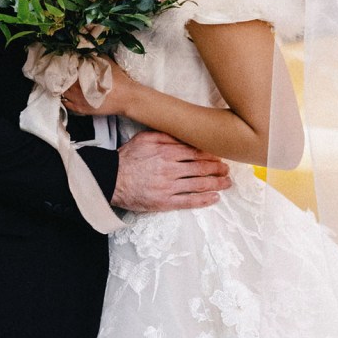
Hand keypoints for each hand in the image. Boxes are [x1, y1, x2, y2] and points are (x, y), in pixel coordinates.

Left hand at [61, 57, 136, 116]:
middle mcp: (76, 89)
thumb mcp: (107, 63)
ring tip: (65, 84)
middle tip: (64, 74)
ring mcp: (77, 101)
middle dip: (63, 77)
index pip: (66, 70)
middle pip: (62, 81)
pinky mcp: (81, 109)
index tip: (66, 64)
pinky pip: (66, 105)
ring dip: (63, 88)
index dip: (65, 66)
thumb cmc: (119, 80)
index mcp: (81, 76)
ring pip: (62, 93)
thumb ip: (94, 58)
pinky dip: (65, 99)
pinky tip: (67, 96)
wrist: (126, 98)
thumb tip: (86, 53)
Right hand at [111, 131, 232, 211]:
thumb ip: (167, 136)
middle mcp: (170, 169)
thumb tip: (185, 134)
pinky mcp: (164, 202)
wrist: (110, 179)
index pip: (196, 152)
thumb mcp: (145, 138)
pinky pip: (189, 201)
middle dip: (218, 169)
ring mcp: (168, 186)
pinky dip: (204, 200)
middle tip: (227, 169)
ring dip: (216, 183)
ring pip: (199, 184)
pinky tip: (215, 198)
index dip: (211, 155)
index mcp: (167, 152)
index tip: (220, 156)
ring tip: (227, 182)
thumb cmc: (127, 158)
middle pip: (201, 168)